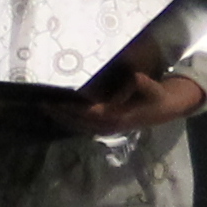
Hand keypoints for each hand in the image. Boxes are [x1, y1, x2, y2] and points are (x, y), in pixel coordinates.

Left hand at [58, 69, 205, 135]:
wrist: (165, 109)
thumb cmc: (157, 97)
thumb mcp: (154, 89)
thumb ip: (144, 84)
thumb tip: (135, 77)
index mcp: (117, 117)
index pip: (88, 114)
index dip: (72, 109)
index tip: (56, 102)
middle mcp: (109, 125)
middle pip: (79, 123)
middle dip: (60, 115)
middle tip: (41, 103)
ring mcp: (107, 128)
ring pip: (79, 126)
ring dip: (62, 119)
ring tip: (46, 108)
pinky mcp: (106, 127)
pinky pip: (84, 126)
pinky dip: (70, 120)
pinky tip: (60, 113)